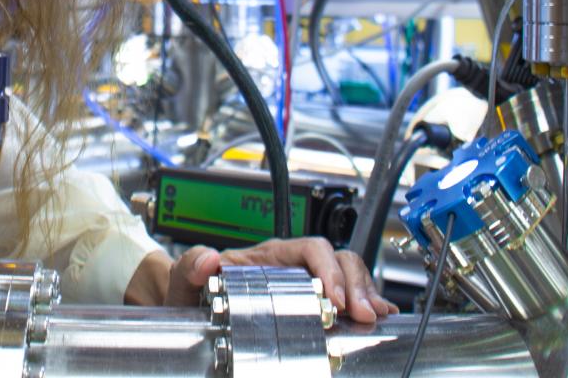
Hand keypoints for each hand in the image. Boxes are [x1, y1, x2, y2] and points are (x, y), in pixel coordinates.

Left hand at [129, 238, 397, 322]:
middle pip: (338, 261)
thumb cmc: (194, 291)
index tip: (334, 298)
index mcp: (270, 256)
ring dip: (366, 295)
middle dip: (356, 286)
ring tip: (373, 318)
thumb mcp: (187, 279)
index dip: (328, 269)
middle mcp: (293, 266)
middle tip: (362, 315)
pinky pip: (347, 296)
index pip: (311, 249)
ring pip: (349, 276)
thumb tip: (208, 260)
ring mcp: (306, 284)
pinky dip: (366, 303)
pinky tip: (379, 317)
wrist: (192, 305)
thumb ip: (192, 265)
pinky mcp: (313, 304)